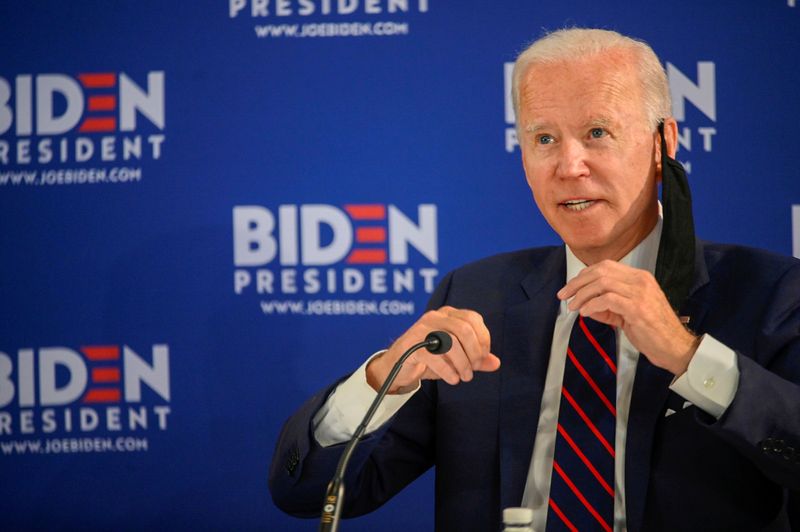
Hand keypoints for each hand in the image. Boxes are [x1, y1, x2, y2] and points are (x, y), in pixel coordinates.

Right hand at [366, 306, 500, 393]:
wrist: (397, 367)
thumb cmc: (429, 359)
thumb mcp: (455, 358)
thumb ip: (475, 358)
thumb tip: (496, 363)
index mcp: (447, 314)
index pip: (473, 319)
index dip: (483, 339)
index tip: (482, 358)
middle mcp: (435, 317)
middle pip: (464, 329)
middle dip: (474, 352)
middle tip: (474, 369)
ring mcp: (422, 329)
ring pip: (451, 342)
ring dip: (463, 363)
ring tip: (464, 376)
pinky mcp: (411, 345)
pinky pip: (435, 356)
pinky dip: (448, 371)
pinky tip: (452, 379)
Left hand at [557, 260, 699, 375]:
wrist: (675, 347)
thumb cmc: (652, 331)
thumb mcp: (627, 314)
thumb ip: (606, 307)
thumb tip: (583, 304)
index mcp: (640, 277)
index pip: (606, 266)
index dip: (584, 275)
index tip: (570, 287)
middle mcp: (641, 280)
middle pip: (601, 271)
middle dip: (577, 283)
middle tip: (563, 295)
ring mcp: (640, 293)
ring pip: (602, 283)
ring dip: (582, 294)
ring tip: (572, 306)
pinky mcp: (637, 308)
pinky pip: (607, 299)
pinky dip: (591, 304)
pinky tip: (584, 313)